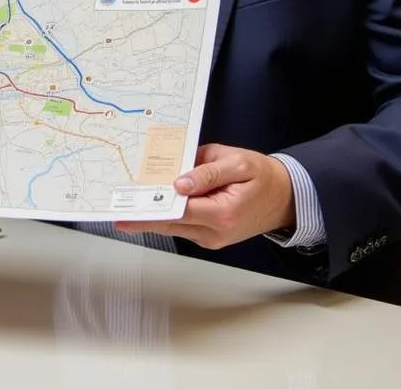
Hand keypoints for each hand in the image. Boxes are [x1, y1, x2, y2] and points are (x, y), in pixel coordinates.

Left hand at [114, 143, 294, 248]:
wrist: (285, 197)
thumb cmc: (263, 177)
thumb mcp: (238, 164)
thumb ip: (207, 173)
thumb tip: (179, 183)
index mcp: (223, 214)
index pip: (178, 213)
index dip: (151, 210)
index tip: (128, 210)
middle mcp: (215, 232)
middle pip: (170, 224)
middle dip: (142, 217)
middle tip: (115, 209)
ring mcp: (211, 237)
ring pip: (173, 227)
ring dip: (152, 215)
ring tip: (125, 203)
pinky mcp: (209, 235)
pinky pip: (182, 225)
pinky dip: (167, 214)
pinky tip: (151, 202)